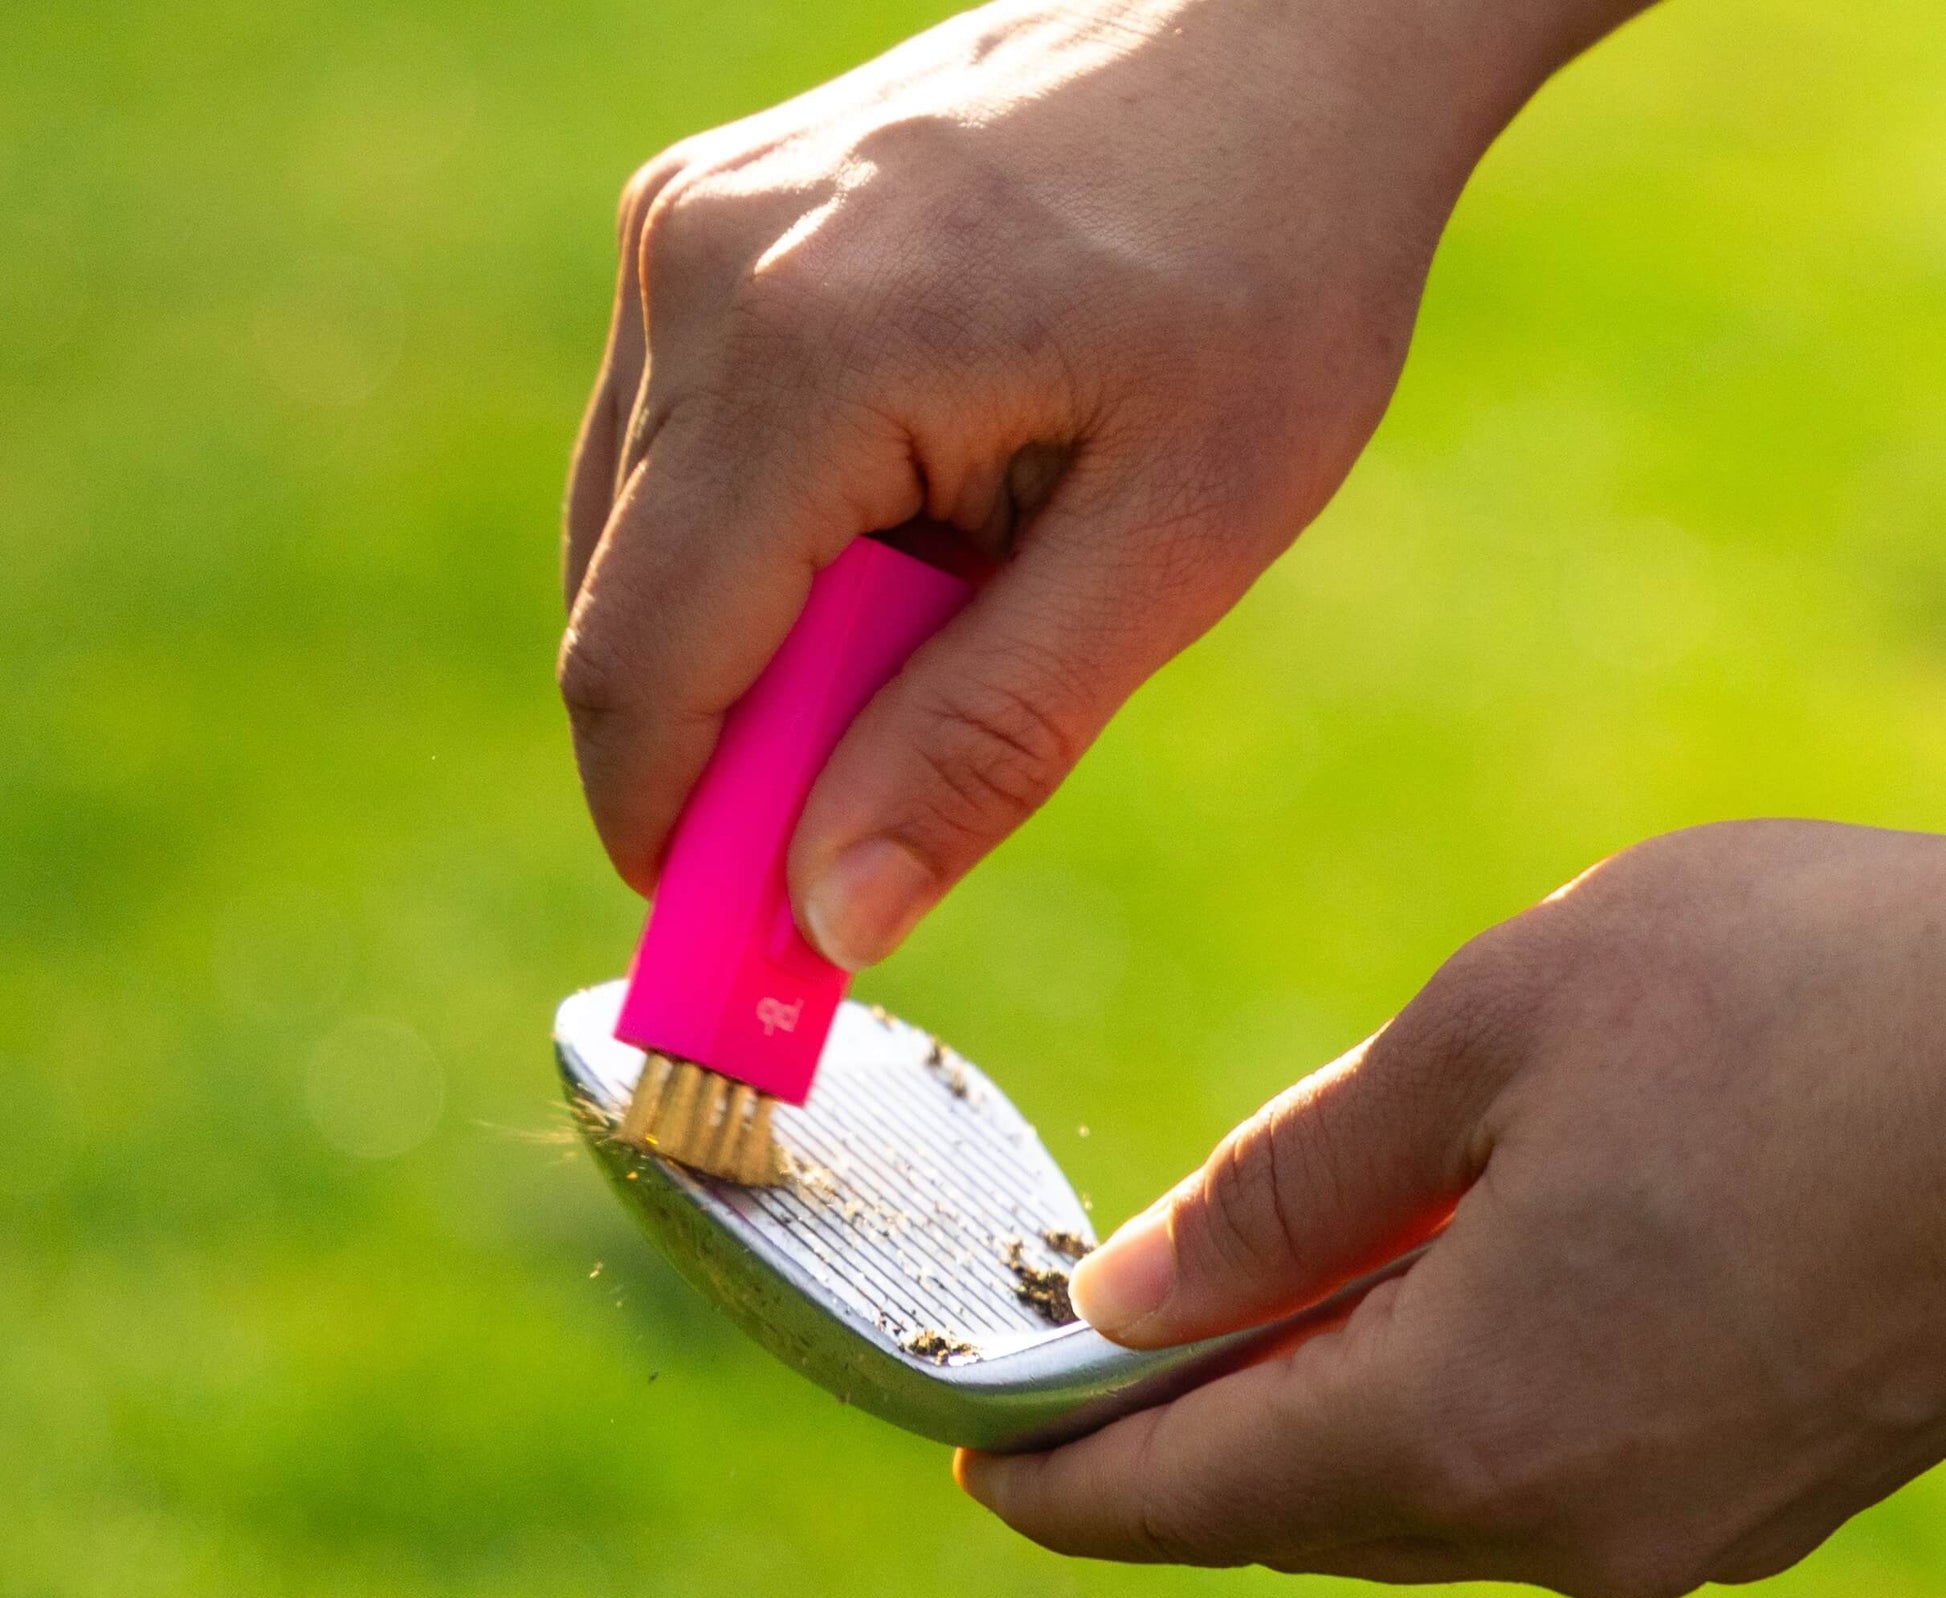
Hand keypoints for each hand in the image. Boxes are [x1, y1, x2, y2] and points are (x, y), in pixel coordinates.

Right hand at [560, 0, 1633, 967]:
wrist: (1287, 30)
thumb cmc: (1269, 272)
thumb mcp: (1173, 541)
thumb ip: (987, 740)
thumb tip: (835, 920)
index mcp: (806, 353)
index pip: (647, 670)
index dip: (676, 842)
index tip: (743, 959)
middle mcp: (696, 271)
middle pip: (629, 620)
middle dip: (734, 760)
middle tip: (879, 813)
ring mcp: (682, 229)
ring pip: (638, 547)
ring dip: (764, 650)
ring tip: (948, 612)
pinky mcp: (702, 224)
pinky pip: (677, 460)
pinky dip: (766, 554)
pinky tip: (910, 524)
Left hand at [959, 822, 1945, 1597]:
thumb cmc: (1799, 1003)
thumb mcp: (1491, 1033)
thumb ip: (1294, 1186)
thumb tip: (1135, 1291)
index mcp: (1468, 1414)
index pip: (1191, 1495)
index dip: (1061, 1479)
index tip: (971, 1459)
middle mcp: (1560, 1515)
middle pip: (1289, 1511)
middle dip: (1166, 1447)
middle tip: (1073, 1366)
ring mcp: (1668, 1518)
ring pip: (1409, 1497)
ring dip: (1296, 1419)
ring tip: (1221, 1321)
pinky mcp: (1749, 1480)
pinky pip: (1520, 1468)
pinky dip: (1421, 1403)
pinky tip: (1405, 1302)